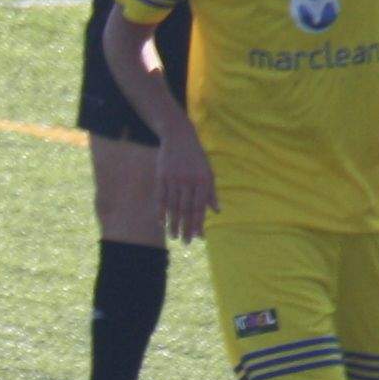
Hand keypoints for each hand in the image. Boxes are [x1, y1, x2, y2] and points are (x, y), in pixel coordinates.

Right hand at [156, 128, 218, 243]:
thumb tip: (217, 211)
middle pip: (186, 209)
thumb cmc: (197, 157)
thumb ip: (212, 192)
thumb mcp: (208, 172)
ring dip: (173, 223)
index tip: (198, 237)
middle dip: (185, 227)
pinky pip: (161, 197)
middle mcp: (189, 181)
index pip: (200, 206)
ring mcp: (174, 179)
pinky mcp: (162, 176)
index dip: (198, 223)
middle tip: (185, 243)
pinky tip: (161, 222)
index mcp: (203, 180)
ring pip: (173, 206)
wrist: (179, 137)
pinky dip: (161, 211)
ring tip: (173, 237)